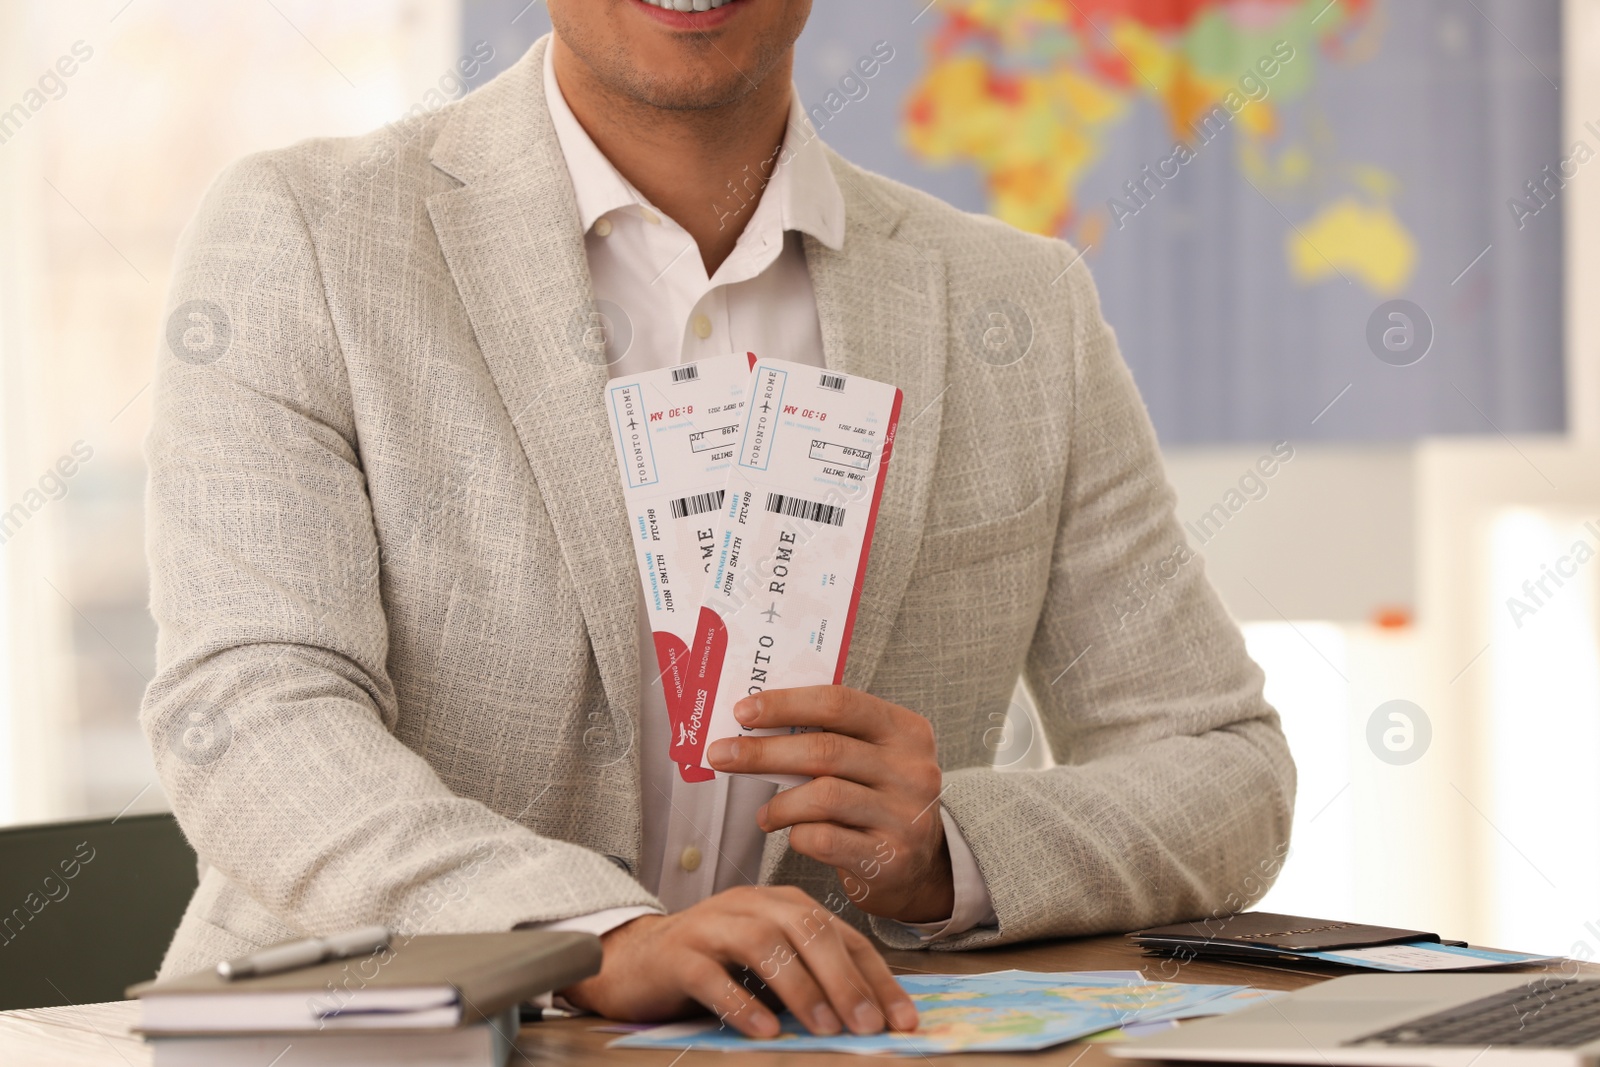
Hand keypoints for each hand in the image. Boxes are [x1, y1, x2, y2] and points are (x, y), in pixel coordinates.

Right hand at [559, 885, 917, 1037]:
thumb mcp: (770, 966)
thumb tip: (868, 1017)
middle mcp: (750, 904)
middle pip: (807, 928)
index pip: (841, 934)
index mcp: (782, 904)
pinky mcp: (677, 954)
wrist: (634, 960)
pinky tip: (765, 1030)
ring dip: (800, 988)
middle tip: (867, 1024)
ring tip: (825, 1027)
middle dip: (844, 979)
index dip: (876, 976)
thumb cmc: (713, 965)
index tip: (903, 1020)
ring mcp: (711, 925)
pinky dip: (742, 1002)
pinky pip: (712, 974)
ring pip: (763, 943)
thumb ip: (812, 979)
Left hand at [705, 686, 953, 923]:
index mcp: (905, 730)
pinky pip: (824, 840)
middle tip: (721, 754)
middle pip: (824, 750)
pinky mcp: (889, 858)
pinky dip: (797, 835)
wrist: (921, 868)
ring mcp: (904, 815)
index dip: (785, 704)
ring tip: (763, 815)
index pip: (839, 703)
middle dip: (763, 752)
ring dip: (778, 804)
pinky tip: (793, 835)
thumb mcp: (871, 757)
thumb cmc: (878, 801)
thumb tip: (754, 721)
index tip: (743, 711)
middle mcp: (911, 770)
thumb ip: (828, 736)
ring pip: (822, 797)